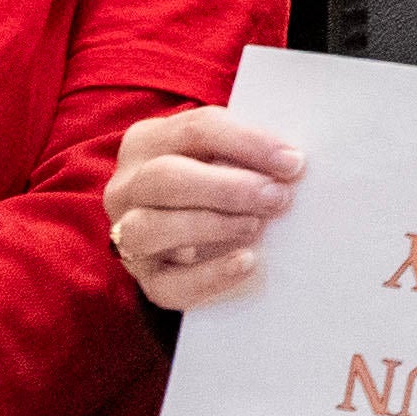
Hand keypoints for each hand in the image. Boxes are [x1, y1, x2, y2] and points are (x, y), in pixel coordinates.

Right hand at [105, 105, 310, 308]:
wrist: (179, 233)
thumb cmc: (209, 179)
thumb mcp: (217, 154)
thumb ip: (243, 153)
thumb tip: (291, 162)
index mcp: (149, 141)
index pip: (196, 130)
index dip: (247, 143)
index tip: (292, 161)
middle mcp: (127, 185)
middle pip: (165, 178)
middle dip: (227, 188)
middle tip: (276, 197)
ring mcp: (124, 233)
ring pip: (150, 228)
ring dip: (210, 225)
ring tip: (256, 226)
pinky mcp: (143, 278)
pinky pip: (167, 284)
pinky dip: (209, 276)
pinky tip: (245, 262)